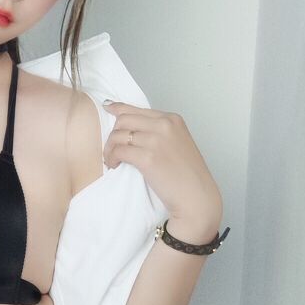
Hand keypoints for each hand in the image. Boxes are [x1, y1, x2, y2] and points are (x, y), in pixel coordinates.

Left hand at [103, 101, 222, 223]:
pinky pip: (119, 151)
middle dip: (113, 133)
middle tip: (112, 148)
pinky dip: (112, 158)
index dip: (118, 109)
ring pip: (118, 135)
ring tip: (112, 159)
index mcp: (172, 119)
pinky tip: (114, 165)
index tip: (108, 108)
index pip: (137, 109)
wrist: (197, 196)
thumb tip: (135, 128)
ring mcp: (156, 141)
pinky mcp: (148, 158)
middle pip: (124, 119)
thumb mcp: (178, 142)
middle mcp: (165, 125)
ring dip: (110, 148)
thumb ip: (160, 131)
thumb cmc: (188, 175)